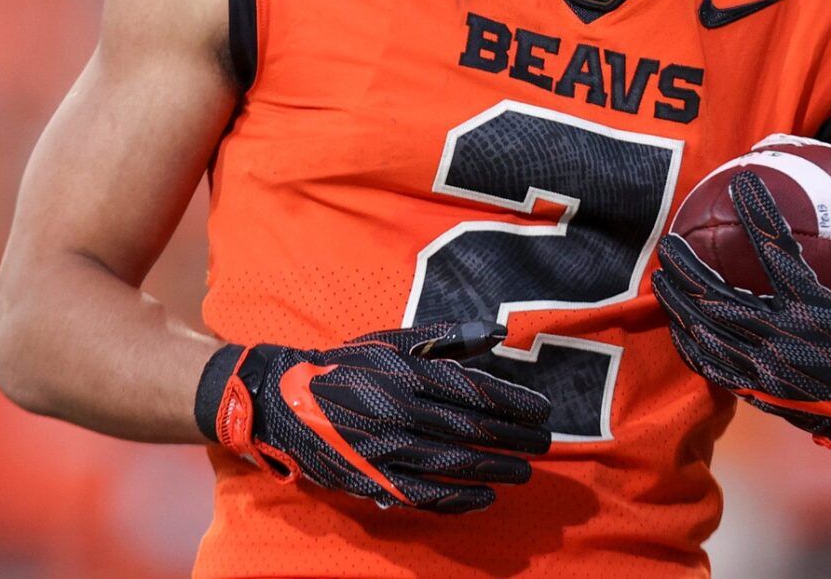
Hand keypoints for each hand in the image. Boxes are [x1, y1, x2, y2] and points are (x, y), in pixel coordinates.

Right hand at [196, 320, 552, 512]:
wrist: (286, 399)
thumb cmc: (348, 365)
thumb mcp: (394, 340)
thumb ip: (447, 337)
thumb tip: (497, 330)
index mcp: (407, 373)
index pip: (473, 391)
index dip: (513, 403)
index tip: (542, 411)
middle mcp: (399, 410)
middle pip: (469, 429)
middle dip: (512, 439)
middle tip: (544, 445)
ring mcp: (385, 448)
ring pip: (451, 463)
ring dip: (493, 470)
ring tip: (523, 473)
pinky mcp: (371, 478)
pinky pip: (422, 493)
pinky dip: (456, 499)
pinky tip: (483, 498)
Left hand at [653, 172, 830, 465]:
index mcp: (817, 308)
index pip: (775, 249)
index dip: (757, 211)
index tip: (741, 182)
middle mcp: (786, 338)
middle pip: (719, 298)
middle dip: (687, 268)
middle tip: (668, 242)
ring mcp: (768, 369)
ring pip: (708, 333)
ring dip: (680, 304)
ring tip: (660, 278)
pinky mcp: (761, 392)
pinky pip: (714, 367)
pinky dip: (690, 345)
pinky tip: (677, 325)